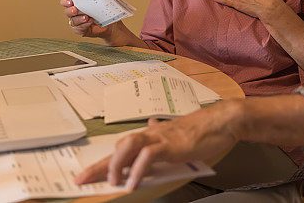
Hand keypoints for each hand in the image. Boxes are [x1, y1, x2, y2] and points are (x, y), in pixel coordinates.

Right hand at [60, 0, 110, 39]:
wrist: (111, 22)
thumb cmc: (104, 9)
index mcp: (77, 2)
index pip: (66, 0)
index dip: (66, 1)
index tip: (70, 1)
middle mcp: (75, 12)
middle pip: (67, 11)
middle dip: (70, 10)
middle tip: (75, 10)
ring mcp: (77, 21)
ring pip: (73, 21)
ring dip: (78, 19)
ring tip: (86, 17)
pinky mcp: (81, 29)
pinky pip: (79, 28)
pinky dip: (84, 25)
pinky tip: (90, 22)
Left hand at [74, 102, 239, 188]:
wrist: (221, 121)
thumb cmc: (202, 128)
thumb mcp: (176, 132)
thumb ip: (161, 130)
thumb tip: (150, 123)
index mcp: (151, 134)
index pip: (121, 149)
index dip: (102, 162)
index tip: (86, 174)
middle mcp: (151, 134)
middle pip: (118, 148)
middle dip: (98, 165)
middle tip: (82, 180)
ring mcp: (161, 138)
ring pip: (128, 146)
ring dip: (116, 165)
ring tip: (111, 182)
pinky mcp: (171, 144)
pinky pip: (149, 156)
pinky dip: (138, 170)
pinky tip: (133, 183)